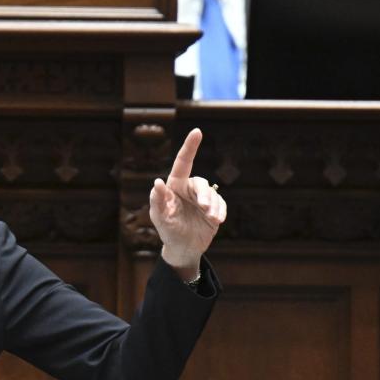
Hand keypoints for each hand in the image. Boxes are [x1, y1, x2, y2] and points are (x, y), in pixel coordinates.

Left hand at [149, 128, 226, 278]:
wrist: (183, 248)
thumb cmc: (168, 231)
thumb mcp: (160, 218)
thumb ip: (158, 201)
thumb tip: (157, 182)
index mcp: (175, 187)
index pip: (182, 164)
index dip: (190, 147)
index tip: (197, 131)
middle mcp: (189, 189)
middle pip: (201, 183)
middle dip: (204, 195)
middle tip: (204, 209)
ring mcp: (203, 198)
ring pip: (213, 193)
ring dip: (213, 206)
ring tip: (210, 219)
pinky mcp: (214, 208)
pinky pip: (221, 204)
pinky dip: (220, 211)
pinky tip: (217, 221)